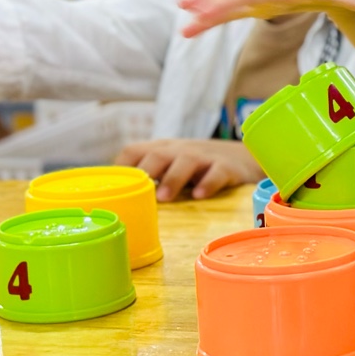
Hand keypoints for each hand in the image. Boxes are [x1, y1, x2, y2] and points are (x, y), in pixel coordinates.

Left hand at [116, 139, 261, 200]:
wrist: (241, 157)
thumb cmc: (196, 168)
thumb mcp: (171, 166)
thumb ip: (151, 178)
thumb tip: (120, 205)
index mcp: (161, 151)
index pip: (133, 151)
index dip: (121, 168)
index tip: (114, 187)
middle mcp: (179, 151)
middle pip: (158, 154)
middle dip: (147, 170)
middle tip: (139, 191)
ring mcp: (204, 157)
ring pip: (186, 161)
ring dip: (173, 178)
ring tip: (165, 197)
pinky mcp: (227, 167)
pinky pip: (217, 172)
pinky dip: (208, 183)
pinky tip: (200, 195)